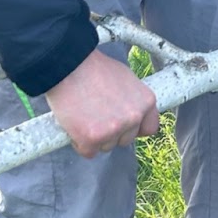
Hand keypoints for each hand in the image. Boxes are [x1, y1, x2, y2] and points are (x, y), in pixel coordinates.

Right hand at [45, 47, 159, 158]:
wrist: (68, 65)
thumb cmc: (93, 68)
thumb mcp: (125, 78)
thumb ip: (132, 99)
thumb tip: (131, 112)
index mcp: (146, 102)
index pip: (149, 128)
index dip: (134, 128)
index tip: (123, 125)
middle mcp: (134, 117)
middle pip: (125, 140)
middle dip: (111, 132)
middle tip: (95, 115)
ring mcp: (113, 130)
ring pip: (106, 146)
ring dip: (95, 137)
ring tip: (83, 115)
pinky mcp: (91, 139)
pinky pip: (88, 151)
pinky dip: (79, 143)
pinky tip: (74, 125)